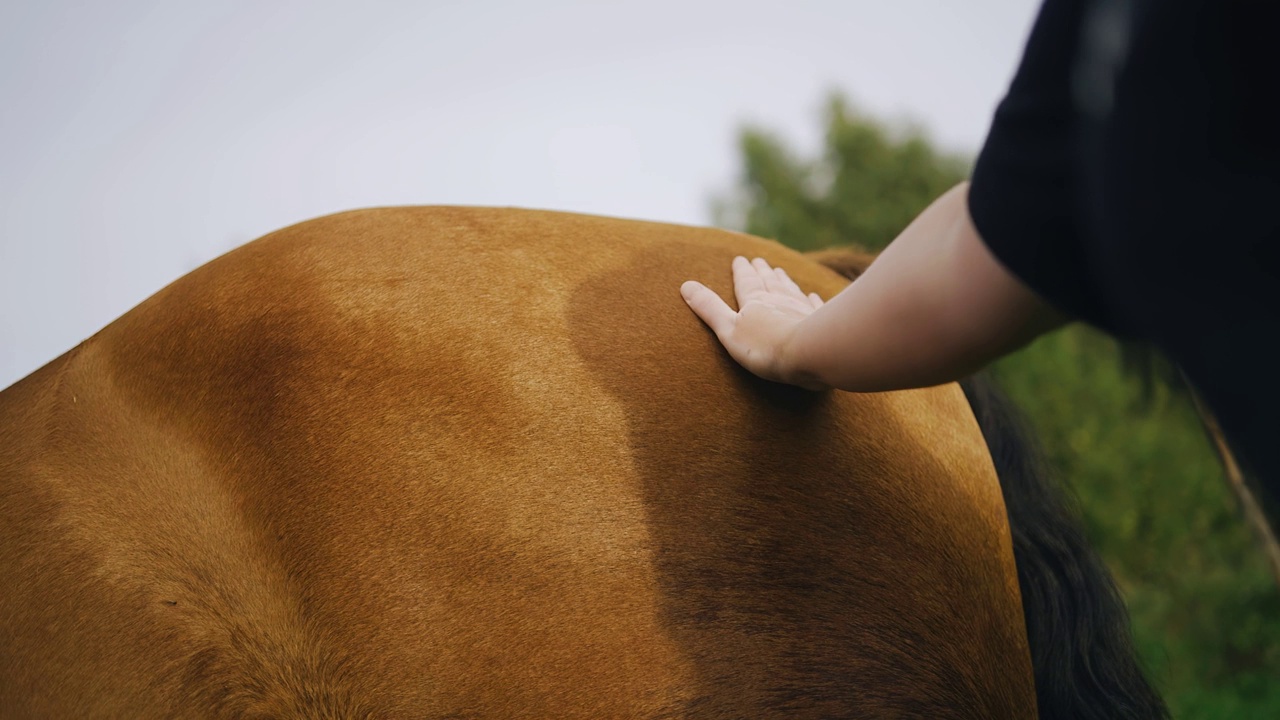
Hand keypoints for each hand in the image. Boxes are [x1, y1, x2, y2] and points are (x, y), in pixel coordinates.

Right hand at [681, 256, 828, 389]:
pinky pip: (813, 306)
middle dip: (762, 271)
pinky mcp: (820, 322)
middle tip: (759, 260)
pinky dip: (810, 299)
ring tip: (779, 271)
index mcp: (754, 301)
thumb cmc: (765, 347)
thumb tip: (685, 285)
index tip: (740, 258)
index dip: (742, 270)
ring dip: (783, 280)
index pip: (746, 282)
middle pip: (768, 281)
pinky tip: (811, 295)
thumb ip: (709, 308)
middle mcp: (779, 299)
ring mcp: (801, 309)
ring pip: (790, 290)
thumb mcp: (728, 330)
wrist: (810, 354)